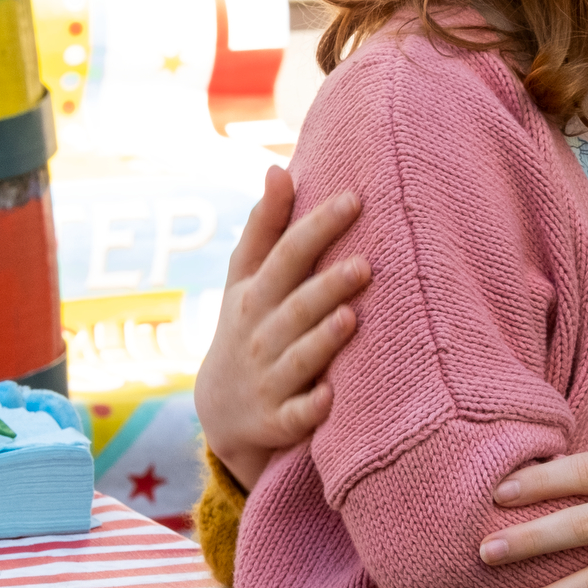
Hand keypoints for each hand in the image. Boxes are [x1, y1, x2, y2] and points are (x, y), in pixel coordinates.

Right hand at [195, 166, 369, 489]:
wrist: (221, 411)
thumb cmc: (248, 326)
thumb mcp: (245, 279)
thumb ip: (266, 226)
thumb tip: (278, 167)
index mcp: (255, 295)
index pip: (287, 254)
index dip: (317, 227)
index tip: (354, 198)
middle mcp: (261, 334)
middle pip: (296, 305)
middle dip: (327, 285)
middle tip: (365, 264)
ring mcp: (269, 379)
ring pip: (299, 357)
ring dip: (322, 339)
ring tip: (350, 317)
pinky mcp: (279, 420)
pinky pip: (297, 415)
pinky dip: (312, 408)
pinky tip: (332, 397)